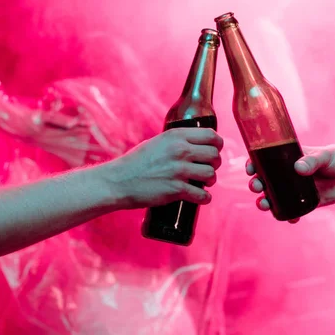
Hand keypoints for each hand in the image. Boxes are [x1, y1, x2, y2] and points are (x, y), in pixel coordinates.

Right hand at [105, 127, 222, 208]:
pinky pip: (202, 195)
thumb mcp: (157, 143)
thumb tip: (195, 146)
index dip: (217, 144)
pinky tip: (201, 198)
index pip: (211, 136)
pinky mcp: (176, 190)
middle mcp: (180, 151)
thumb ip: (176, 142)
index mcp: (176, 136)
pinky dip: (204, 198)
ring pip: (211, 175)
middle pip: (214, 155)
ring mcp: (179, 170)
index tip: (216, 150)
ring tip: (204, 183)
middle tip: (208, 169)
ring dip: (210, 181)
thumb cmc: (136, 163)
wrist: (117, 182)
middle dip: (215, 164)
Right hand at [246, 145, 334, 222]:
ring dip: (264, 201)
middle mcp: (286, 174)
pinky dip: (286, 216)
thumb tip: (299, 168)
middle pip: (263, 180)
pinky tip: (289, 219)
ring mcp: (293, 190)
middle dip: (256, 184)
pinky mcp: (303, 203)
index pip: (264, 160)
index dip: (253, 164)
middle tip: (257, 187)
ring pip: (272, 197)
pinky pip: (289, 211)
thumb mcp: (326, 156)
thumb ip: (313, 161)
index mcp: (287, 158)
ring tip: (264, 205)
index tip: (250, 168)